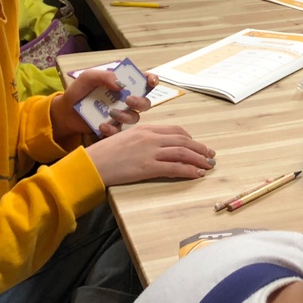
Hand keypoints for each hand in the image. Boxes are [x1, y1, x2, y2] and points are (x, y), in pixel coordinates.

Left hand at [51, 67, 156, 141]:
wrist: (64, 112)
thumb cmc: (78, 91)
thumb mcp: (88, 77)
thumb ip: (104, 76)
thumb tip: (121, 84)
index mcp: (122, 85)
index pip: (143, 81)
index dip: (151, 80)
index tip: (151, 82)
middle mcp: (124, 100)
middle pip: (145, 102)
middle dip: (140, 101)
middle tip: (128, 100)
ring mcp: (120, 115)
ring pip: (135, 118)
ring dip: (126, 116)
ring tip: (111, 113)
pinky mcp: (112, 129)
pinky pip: (120, 131)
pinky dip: (113, 130)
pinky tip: (102, 125)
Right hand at [85, 124, 216, 185]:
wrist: (91, 163)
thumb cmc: (104, 153)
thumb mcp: (124, 138)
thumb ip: (141, 139)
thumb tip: (154, 146)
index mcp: (145, 128)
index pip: (175, 130)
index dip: (190, 138)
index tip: (197, 144)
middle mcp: (150, 137)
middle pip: (183, 140)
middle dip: (199, 148)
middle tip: (210, 155)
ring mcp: (150, 151)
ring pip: (182, 153)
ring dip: (198, 159)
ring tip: (208, 165)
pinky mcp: (148, 167)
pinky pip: (174, 168)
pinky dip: (188, 171)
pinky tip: (196, 174)